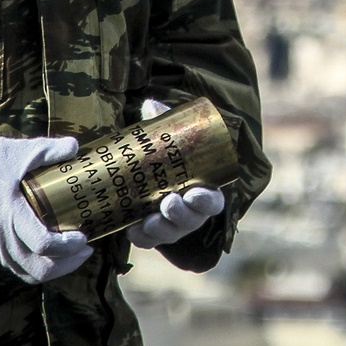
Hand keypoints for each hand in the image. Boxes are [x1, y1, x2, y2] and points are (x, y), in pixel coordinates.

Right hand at [0, 135, 93, 283]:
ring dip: (53, 268)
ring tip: (71, 252)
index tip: (84, 235)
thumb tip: (76, 147)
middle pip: (40, 270)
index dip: (69, 246)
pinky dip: (36, 263)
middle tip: (85, 250)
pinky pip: (16, 266)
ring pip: (28, 273)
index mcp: (10, 218)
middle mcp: (2, 241)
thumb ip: (46, 149)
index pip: (44, 245)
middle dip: (67, 265)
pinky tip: (47, 249)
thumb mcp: (11, 151)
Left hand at [128, 96, 224, 248]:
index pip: (212, 201)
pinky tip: (132, 229)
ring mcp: (172, 225)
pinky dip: (142, 237)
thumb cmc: (168, 156)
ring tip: (149, 220)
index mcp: (204, 191)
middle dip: (181, 215)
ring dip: (161, 229)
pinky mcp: (152, 233)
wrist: (151, 172)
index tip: (194, 193)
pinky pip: (149, 241)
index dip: (206, 201)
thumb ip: (164, 123)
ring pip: (171, 234)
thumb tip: (151, 104)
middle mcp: (192, 212)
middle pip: (192, 221)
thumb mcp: (170, 139)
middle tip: (168, 202)